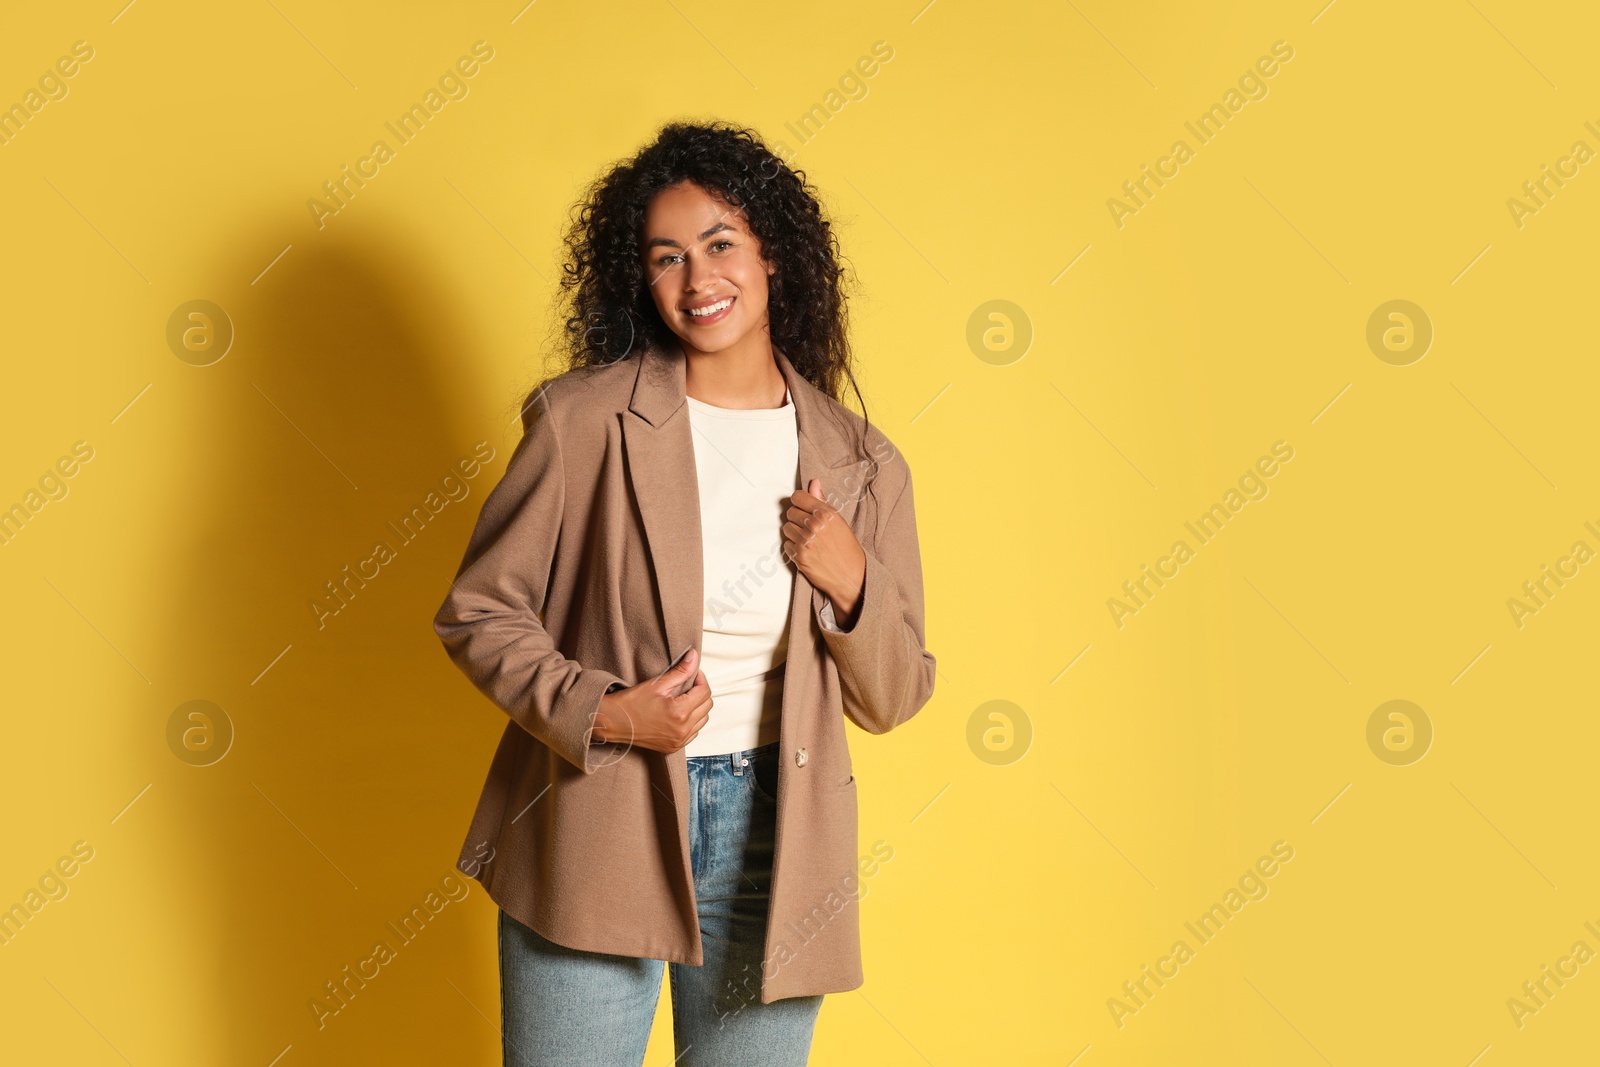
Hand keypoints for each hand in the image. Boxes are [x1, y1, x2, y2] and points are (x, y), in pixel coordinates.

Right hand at [593, 647, 712, 753]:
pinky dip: (691, 721)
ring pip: (703, 719)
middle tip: (687, 685)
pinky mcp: (674, 747)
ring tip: (682, 699)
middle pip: (707, 706)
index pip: (704, 692)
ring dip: (697, 707)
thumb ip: (680, 671)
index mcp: (679, 712)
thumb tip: (694, 657)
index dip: (700, 679)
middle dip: (700, 692)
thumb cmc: (631, 703)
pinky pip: (694, 732)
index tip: (692, 674)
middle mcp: (682, 729)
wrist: (613, 723)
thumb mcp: (656, 684)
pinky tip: (678, 714)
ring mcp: (679, 741)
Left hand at [782, 477, 866, 622]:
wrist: (851, 577)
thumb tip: (814, 483)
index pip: (798, 497)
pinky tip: (806, 551)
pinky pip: (786, 544)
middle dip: (797, 518)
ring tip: (808, 540)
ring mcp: (805, 541)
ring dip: (794, 533)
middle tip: (808, 527)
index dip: (799, 502)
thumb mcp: (839, 522)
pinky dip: (793, 547)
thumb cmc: (847, 549)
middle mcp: (815, 525)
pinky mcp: (798, 556)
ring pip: (786, 528)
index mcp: (826, 514)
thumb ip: (822, 502)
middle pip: (790, 512)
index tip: (803, 507)